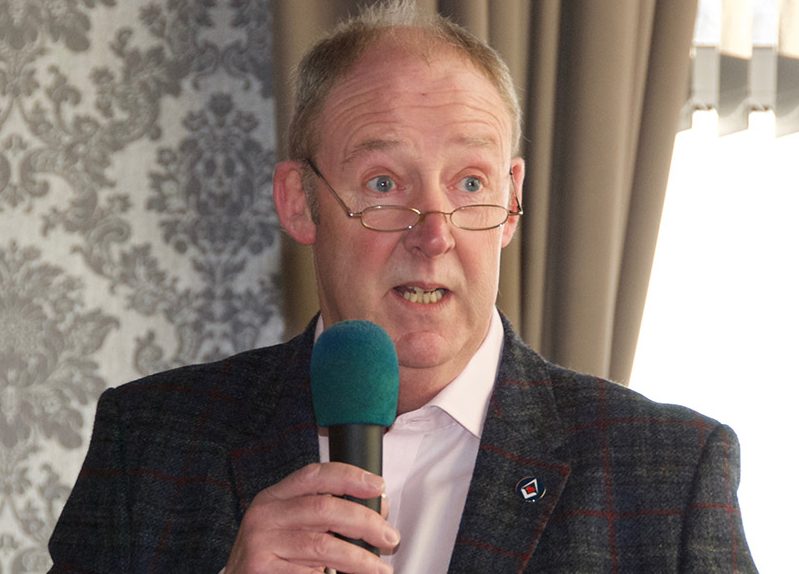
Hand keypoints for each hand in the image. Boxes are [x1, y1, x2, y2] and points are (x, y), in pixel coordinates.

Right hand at [225, 462, 398, 572]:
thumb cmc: (272, 555)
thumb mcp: (290, 525)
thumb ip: (325, 513)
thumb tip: (377, 509)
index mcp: (274, 497)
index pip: (315, 475)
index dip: (350, 476)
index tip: (378, 486)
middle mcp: (265, 515)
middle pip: (324, 508)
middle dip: (364, 522)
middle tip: (389, 537)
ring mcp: (261, 544)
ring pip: (322, 546)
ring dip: (358, 558)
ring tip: (379, 569)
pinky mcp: (261, 571)